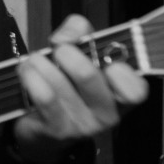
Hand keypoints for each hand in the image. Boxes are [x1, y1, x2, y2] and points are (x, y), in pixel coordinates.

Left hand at [12, 14, 147, 163]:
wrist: (42, 127)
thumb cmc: (67, 84)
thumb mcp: (80, 54)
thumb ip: (80, 33)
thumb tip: (67, 35)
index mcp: (122, 94)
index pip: (135, 89)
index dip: (119, 71)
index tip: (99, 55)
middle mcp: (108, 113)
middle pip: (88, 75)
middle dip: (65, 53)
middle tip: (58, 50)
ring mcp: (83, 125)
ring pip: (59, 83)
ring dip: (40, 63)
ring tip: (35, 61)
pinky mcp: (58, 131)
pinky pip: (43, 97)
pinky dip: (30, 77)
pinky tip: (27, 73)